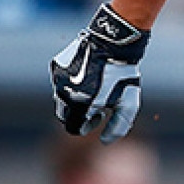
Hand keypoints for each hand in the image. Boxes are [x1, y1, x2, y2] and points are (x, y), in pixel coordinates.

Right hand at [50, 3, 149, 142]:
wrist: (113, 41)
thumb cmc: (123, 75)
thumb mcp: (127, 103)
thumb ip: (118, 127)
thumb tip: (106, 142)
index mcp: (79, 105)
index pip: (73, 128)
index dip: (87, 126)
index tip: (100, 115)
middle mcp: (63, 93)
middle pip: (64, 115)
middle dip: (79, 114)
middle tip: (98, 103)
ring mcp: (57, 79)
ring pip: (61, 97)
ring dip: (75, 98)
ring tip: (96, 86)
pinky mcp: (55, 66)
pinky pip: (60, 81)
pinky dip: (71, 82)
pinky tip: (89, 72)